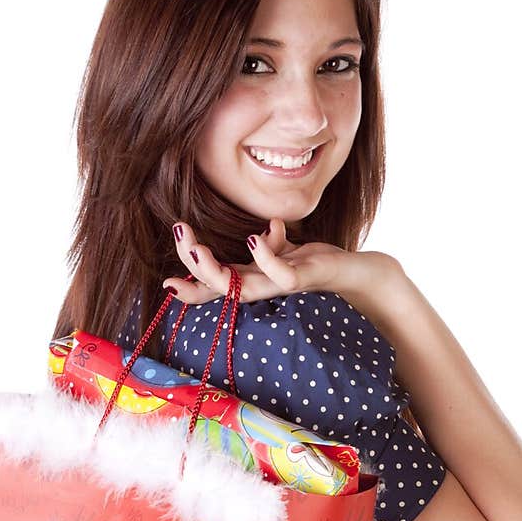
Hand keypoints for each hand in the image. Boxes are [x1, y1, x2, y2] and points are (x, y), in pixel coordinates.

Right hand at [162, 217, 389, 306]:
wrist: (354, 272)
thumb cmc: (315, 263)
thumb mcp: (284, 251)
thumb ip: (268, 244)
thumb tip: (255, 232)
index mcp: (251, 279)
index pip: (214, 287)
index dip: (190, 288)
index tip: (167, 283)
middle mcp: (262, 287)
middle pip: (218, 287)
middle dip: (193, 265)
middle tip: (182, 236)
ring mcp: (280, 285)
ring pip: (240, 288)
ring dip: (214, 270)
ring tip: (197, 246)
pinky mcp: (303, 278)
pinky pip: (280, 275)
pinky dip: (265, 258)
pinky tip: (254, 238)